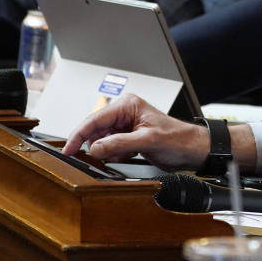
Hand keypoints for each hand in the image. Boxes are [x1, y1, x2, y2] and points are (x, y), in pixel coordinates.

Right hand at [62, 93, 208, 169]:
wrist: (193, 149)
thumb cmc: (178, 139)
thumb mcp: (148, 141)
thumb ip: (119, 143)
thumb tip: (95, 147)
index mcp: (128, 105)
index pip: (94, 119)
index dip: (78, 135)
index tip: (68, 150)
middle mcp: (124, 112)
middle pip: (94, 131)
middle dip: (100, 146)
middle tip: (114, 154)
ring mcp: (125, 125)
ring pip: (100, 141)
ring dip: (109, 152)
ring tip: (128, 153)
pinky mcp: (127, 137)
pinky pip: (109, 148)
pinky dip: (115, 155)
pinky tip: (131, 155)